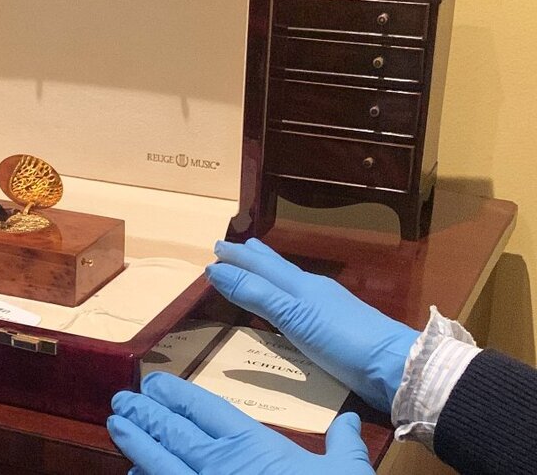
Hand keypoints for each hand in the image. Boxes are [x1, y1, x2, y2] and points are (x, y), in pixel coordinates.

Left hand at [109, 372, 374, 474]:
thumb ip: (344, 445)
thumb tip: (348, 420)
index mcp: (250, 443)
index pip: (204, 408)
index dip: (175, 394)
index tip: (153, 383)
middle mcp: (218, 463)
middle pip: (171, 430)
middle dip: (144, 413)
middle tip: (120, 399)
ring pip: (158, 461)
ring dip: (134, 442)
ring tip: (115, 425)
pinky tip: (132, 474)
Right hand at [207, 238, 417, 412]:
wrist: (394, 365)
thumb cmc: (341, 339)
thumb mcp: (292, 316)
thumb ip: (256, 294)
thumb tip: (216, 269)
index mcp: (299, 285)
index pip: (261, 266)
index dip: (237, 259)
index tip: (215, 249)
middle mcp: (312, 290)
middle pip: (278, 268)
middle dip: (255, 258)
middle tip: (237, 246)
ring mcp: (328, 308)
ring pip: (290, 284)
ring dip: (270, 275)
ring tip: (260, 267)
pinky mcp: (337, 328)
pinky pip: (301, 303)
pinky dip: (285, 296)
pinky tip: (290, 306)